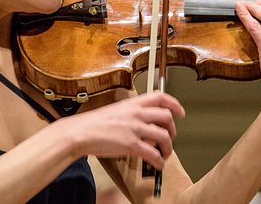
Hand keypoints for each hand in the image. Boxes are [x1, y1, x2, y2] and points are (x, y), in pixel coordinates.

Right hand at [58, 91, 184, 169]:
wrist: (80, 132)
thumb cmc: (94, 123)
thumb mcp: (116, 111)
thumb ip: (132, 114)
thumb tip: (144, 122)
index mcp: (132, 103)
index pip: (160, 97)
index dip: (174, 104)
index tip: (180, 112)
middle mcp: (136, 114)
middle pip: (167, 117)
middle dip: (173, 129)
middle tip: (170, 137)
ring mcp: (134, 129)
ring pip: (164, 136)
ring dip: (168, 147)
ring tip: (165, 153)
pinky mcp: (131, 145)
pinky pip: (153, 153)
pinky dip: (159, 161)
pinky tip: (157, 164)